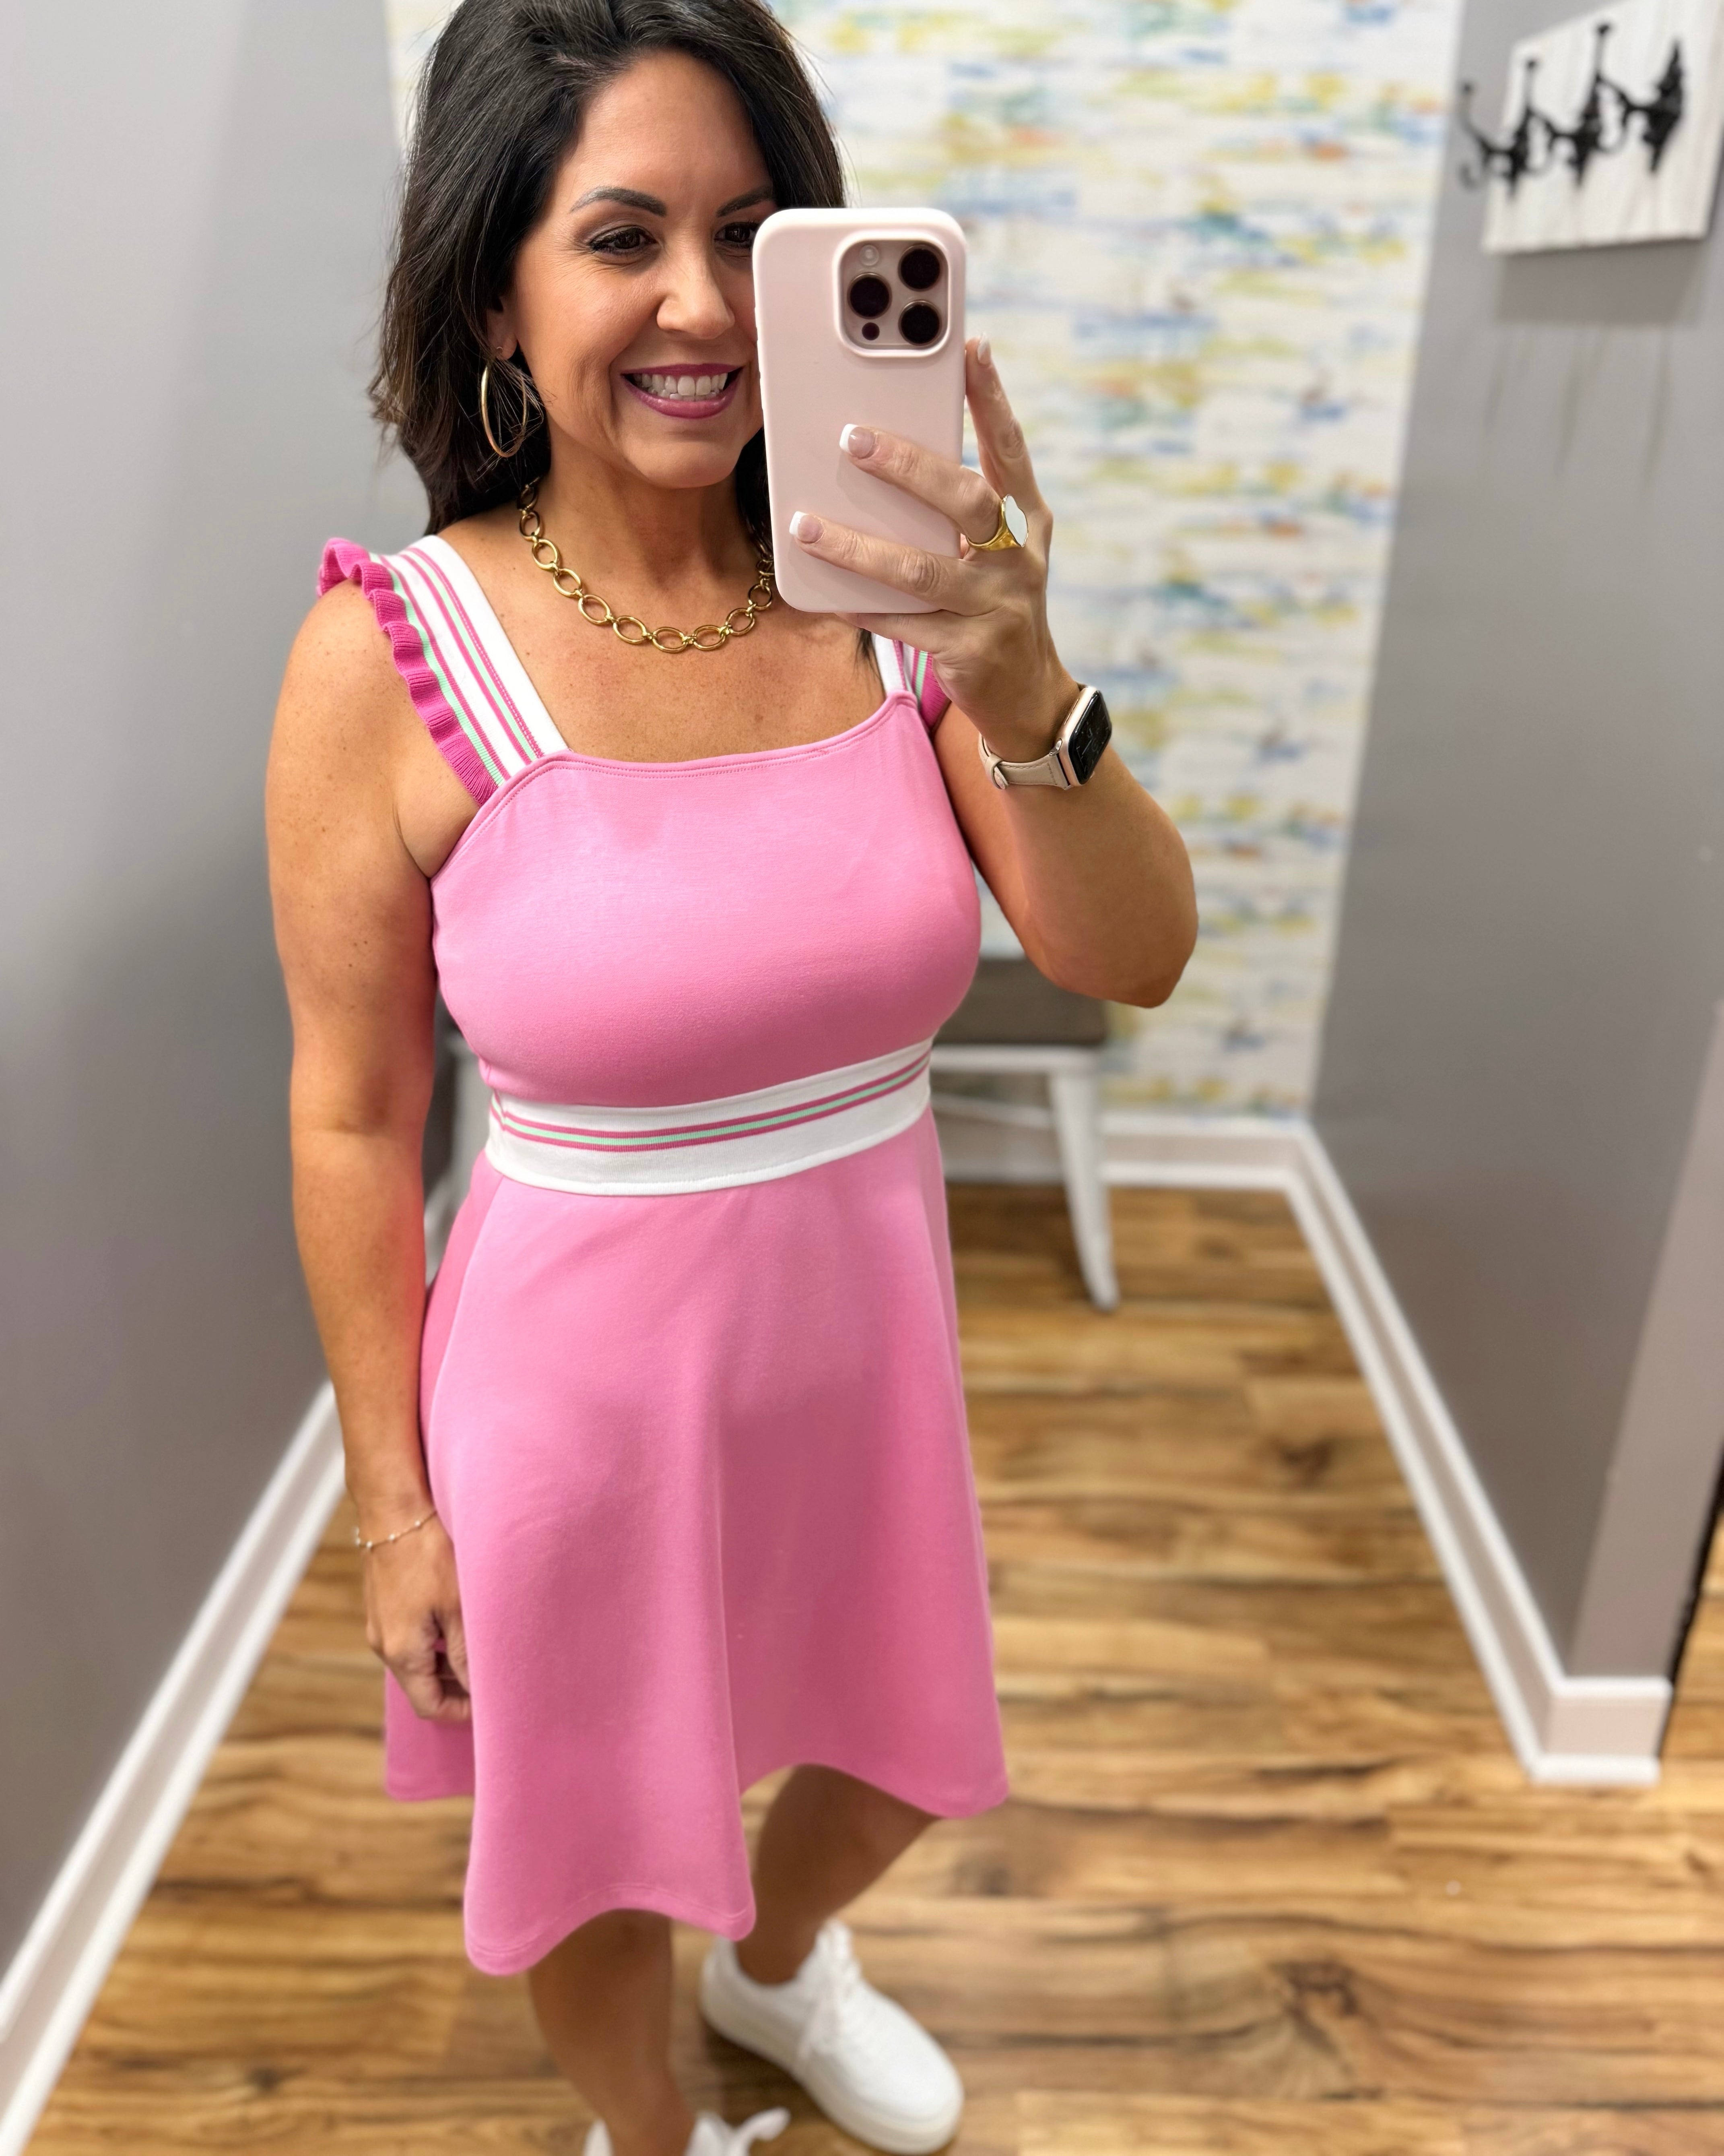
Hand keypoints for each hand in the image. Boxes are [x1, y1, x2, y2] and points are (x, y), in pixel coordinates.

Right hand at [361, 1513, 470, 1721]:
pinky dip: (434, 1641)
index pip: (430, 1706)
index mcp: (401, 1653)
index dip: (461, 1711)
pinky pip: (409, 1637)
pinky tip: (457, 1620)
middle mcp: (384, 1645)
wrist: (393, 1510)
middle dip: (456, 1687)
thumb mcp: (457, 1607)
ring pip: (416, 1660)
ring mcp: (379, 1624)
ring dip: (446, 1662)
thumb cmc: (428, 1554)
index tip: (489, 1702)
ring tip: (479, 1648)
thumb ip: (467, 1653)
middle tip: (491, 1675)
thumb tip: (480, 1689)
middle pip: (422, 1685)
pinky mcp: (382, 1605)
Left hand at [788, 337, 1076, 762]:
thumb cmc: (994, 609)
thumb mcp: (994, 555)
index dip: (992, 400)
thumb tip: (890, 457)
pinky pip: (902, 624)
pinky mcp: (969, 652)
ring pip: (921, 568)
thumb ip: (959, 514)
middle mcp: (1016, 560)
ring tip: (808, 527)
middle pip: (966, 499)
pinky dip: (860, 606)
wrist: (1028, 698)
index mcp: (1026, 523)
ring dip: (859, 546)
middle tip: (854, 438)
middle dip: (910, 466)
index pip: (1010, 451)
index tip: (970, 349)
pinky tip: (824, 591)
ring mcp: (995, 608)